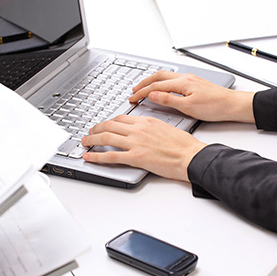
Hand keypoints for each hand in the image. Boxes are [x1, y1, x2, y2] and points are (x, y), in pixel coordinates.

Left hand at [82, 115, 205, 181]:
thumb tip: (147, 132)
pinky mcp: (136, 157)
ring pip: (106, 137)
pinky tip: (89, 157)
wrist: (191, 156)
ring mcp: (136, 143)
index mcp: (147, 121)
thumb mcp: (168, 128)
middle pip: (110, 125)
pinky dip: (97, 156)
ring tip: (85, 142)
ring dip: (92, 140)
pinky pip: (111, 155)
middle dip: (96, 128)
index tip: (104, 125)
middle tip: (90, 132)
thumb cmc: (185, 145)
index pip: (121, 118)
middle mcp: (139, 129)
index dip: (109, 122)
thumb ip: (153, 128)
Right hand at [129, 71, 254, 122]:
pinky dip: (162, 82)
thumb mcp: (188, 107)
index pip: (155, 86)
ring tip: (144, 88)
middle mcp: (185, 78)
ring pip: (166, 76)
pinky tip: (162, 88)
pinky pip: (173, 79)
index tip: (132, 98)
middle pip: (158, 76)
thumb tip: (152, 95)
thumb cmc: (215, 107)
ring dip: (153, 81)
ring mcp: (190, 79)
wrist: (233, 105)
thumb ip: (169, 100)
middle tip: (133, 90)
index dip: (141, 92)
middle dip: (144, 83)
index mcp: (182, 83)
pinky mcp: (194, 83)